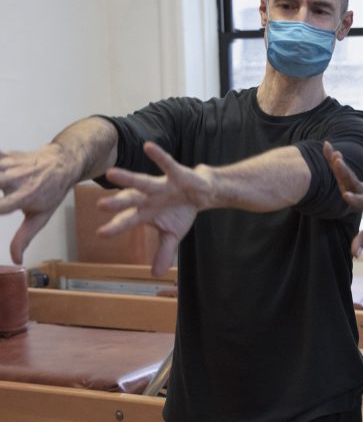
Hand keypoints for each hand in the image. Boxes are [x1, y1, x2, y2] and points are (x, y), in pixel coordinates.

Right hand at [0, 144, 75, 263]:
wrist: (63, 163)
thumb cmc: (52, 191)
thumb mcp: (41, 216)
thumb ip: (24, 237)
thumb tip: (16, 260)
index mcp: (25, 196)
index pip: (0, 207)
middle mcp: (16, 179)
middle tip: (2, 203)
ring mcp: (10, 165)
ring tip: (1, 192)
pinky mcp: (5, 155)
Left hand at [97, 142, 211, 275]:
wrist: (203, 192)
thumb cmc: (181, 210)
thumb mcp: (173, 234)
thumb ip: (163, 252)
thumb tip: (156, 274)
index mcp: (146, 211)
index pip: (128, 220)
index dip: (116, 227)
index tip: (101, 234)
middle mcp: (149, 197)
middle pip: (131, 201)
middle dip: (117, 203)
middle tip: (100, 205)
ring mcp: (161, 185)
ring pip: (143, 182)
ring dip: (128, 179)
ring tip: (111, 174)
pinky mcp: (176, 175)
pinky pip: (167, 164)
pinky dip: (159, 156)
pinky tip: (148, 147)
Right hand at [324, 141, 362, 256]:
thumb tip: (354, 255)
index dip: (357, 199)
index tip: (345, 195)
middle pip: (356, 182)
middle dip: (345, 173)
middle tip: (337, 161)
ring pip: (349, 173)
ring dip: (337, 162)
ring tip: (328, 149)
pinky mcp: (357, 180)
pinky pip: (345, 170)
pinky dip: (335, 160)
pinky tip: (327, 148)